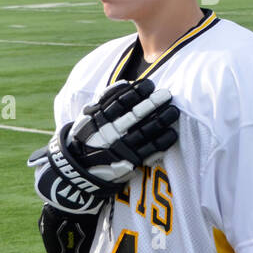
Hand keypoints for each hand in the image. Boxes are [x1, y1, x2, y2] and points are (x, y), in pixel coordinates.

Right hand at [30, 78, 178, 214]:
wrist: (78, 169)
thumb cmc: (88, 136)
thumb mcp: (88, 117)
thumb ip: (105, 100)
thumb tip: (125, 84)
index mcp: (99, 120)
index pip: (119, 102)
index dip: (136, 92)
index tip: (149, 84)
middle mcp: (110, 133)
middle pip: (135, 116)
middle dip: (152, 104)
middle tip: (167, 94)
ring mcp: (121, 148)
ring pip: (145, 132)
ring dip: (161, 121)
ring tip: (174, 111)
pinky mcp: (130, 162)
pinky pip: (149, 151)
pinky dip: (162, 141)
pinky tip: (172, 132)